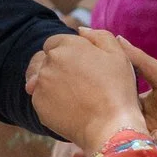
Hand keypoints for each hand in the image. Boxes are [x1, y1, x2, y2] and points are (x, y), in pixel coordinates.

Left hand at [25, 31, 145, 150]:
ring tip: (76, 95)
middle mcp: (49, 62)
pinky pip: (41, 97)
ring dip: (54, 83)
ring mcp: (41, 84)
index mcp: (67, 45)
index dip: (68, 52)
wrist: (110, 127)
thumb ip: (99, 35)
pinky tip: (70, 107)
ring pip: (42, 78)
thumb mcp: (118, 54)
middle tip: (78, 81)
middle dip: (58, 66)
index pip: (55, 42)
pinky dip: (52, 100)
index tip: (81, 65)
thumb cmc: (117, 89)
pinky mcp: (38, 104)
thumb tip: (80, 29)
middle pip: (45, 59)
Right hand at [110, 35, 156, 156]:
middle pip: (120, 122)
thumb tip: (117, 37)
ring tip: (150, 127)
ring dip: (135, 133)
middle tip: (116, 116)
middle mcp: (143, 122)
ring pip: (129, 139)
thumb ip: (140, 60)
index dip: (108, 99)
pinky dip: (149, 144)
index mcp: (142, 105)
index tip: (97, 93)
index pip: (117, 101)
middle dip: (117, 121)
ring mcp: (149, 140)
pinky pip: (143, 152)